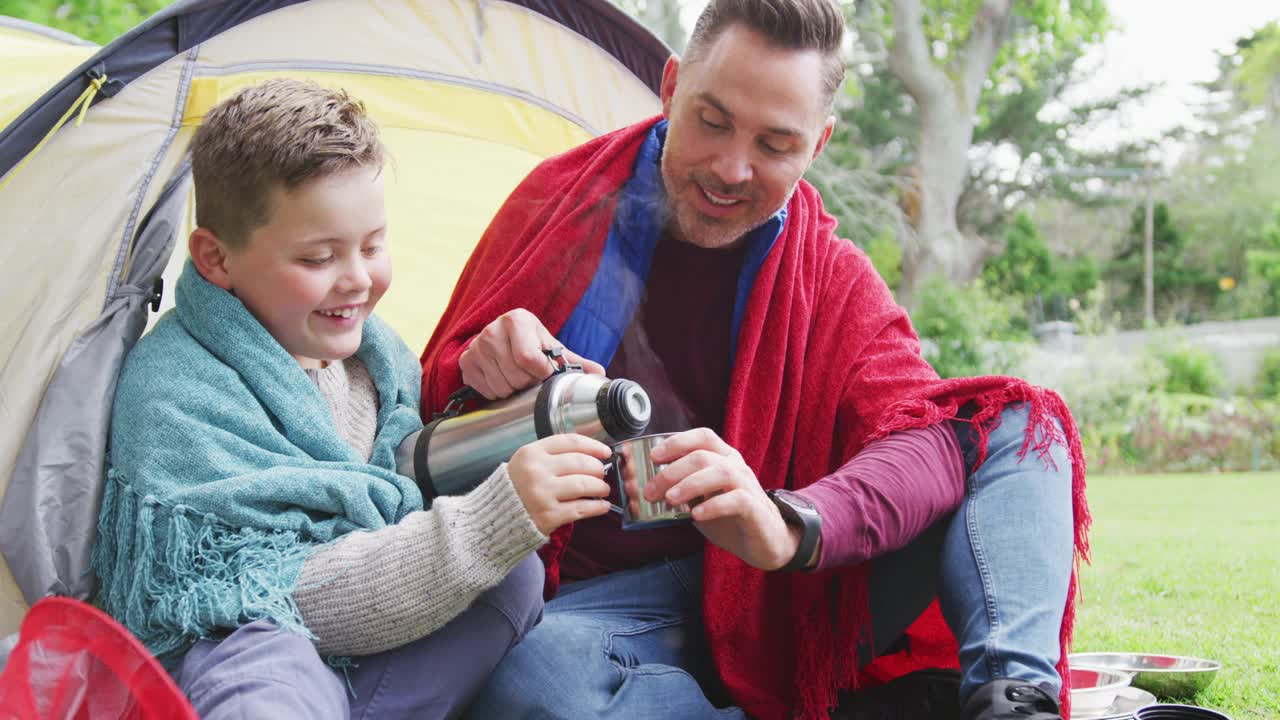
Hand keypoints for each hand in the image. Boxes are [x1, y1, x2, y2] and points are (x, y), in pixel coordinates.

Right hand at [459, 309, 603, 398]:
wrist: (503, 341)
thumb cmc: (532, 344)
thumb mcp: (553, 348)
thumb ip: (576, 362)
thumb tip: (600, 375)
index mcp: (517, 320)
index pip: (528, 358)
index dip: (540, 373)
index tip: (544, 372)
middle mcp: (492, 329)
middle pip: (515, 375)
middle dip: (527, 383)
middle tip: (530, 377)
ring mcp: (475, 346)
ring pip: (500, 386)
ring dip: (513, 390)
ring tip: (517, 377)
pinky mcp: (465, 362)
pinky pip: (485, 390)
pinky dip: (496, 392)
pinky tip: (502, 380)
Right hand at [507, 434, 613, 535]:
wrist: (496, 517)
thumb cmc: (517, 487)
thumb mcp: (527, 462)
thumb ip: (554, 455)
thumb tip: (592, 456)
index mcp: (531, 453)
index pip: (570, 442)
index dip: (593, 446)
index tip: (605, 452)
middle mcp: (536, 471)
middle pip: (580, 463)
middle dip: (597, 468)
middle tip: (602, 473)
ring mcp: (542, 494)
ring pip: (584, 485)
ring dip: (600, 487)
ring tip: (603, 489)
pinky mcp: (548, 516)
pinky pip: (581, 508)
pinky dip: (597, 507)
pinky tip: (602, 506)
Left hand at [645, 428, 800, 570]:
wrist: (764, 541)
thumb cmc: (729, 517)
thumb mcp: (701, 499)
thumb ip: (683, 489)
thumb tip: (650, 486)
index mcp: (724, 458)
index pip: (703, 437)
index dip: (678, 442)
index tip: (654, 457)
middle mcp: (737, 466)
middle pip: (703, 456)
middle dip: (672, 472)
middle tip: (651, 491)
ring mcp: (748, 485)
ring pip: (721, 472)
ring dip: (690, 484)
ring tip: (670, 499)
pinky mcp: (756, 508)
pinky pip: (736, 499)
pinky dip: (713, 505)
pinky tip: (696, 515)